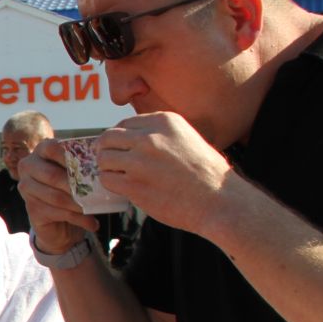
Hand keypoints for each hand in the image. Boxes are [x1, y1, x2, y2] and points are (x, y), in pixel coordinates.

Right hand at [16, 139, 95, 252]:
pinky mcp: (32, 210)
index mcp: (39, 152)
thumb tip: (103, 166)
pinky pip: (58, 213)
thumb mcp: (75, 172)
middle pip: (52, 175)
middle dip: (76, 184)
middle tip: (96, 189)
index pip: (51, 148)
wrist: (57, 218)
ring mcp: (26, 190)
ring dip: (79, 204)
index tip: (90, 163)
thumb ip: (82, 165)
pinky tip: (92, 223)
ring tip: (96, 207)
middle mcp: (28, 168)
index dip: (69, 155)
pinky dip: (78, 219)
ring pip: (56, 197)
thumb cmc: (69, 188)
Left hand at [93, 112, 233, 234]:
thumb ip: (160, 135)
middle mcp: (150, 137)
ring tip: (119, 175)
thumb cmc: (207, 173)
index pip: (124, 124)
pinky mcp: (135, 185)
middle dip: (106, 150)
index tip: (121, 148)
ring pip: (104, 158)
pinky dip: (110, 183)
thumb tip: (132, 138)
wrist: (218, 199)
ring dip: (107, 168)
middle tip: (110, 161)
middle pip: (108, 137)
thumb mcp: (187, 138)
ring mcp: (140, 161)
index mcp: (164, 122)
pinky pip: (107, 179)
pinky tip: (122, 187)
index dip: (119, 138)